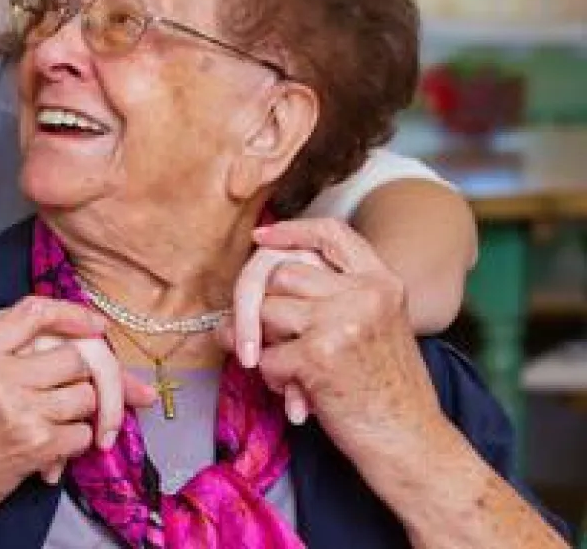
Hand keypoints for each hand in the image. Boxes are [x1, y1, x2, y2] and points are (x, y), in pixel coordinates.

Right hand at [0, 296, 152, 523]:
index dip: (71, 314)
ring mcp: (19, 410)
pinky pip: (81, 432)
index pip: (33, 313)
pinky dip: (76, 440)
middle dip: (78, 374)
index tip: (95, 325)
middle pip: (72, 356)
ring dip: (80, 408)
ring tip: (58, 416)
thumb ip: (1, 343)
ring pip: (84, 395)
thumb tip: (65, 326)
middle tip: (67, 387)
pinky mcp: (36, 444)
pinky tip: (55, 443)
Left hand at [247, 218, 445, 477]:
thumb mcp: (377, 326)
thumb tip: (262, 280)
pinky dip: (271, 377)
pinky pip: (264, 356)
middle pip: (281, 273)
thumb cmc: (389, 390)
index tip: (262, 236)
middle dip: (263, 305)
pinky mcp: (318, 355)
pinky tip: (296, 394)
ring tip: (288, 369)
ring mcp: (340, 322)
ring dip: (263, 343)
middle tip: (270, 338)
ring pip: (265, 310)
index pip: (331, 233)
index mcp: (382, 283)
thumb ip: (335, 296)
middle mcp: (364, 294)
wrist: (412, 442)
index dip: (292, 231)